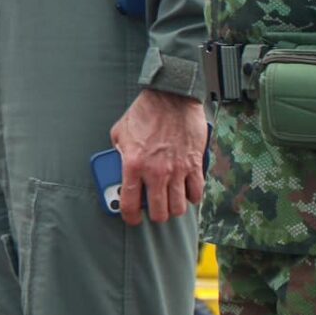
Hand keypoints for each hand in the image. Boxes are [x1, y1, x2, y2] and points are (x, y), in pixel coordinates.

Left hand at [109, 88, 206, 225]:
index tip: (132, 218)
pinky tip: (186, 190)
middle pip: (159, 212)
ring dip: (173, 209)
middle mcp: (156, 172)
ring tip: (169, 202)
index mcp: (133, 164)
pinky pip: (197, 192)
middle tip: (154, 210)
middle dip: (155, 216)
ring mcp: (177, 170)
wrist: (171, 96)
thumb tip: (118, 165)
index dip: (130, 217)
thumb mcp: (120, 131)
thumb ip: (118, 152)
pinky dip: (192, 196)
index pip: (130, 204)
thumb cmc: (145, 111)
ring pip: (179, 207)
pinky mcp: (194, 164)